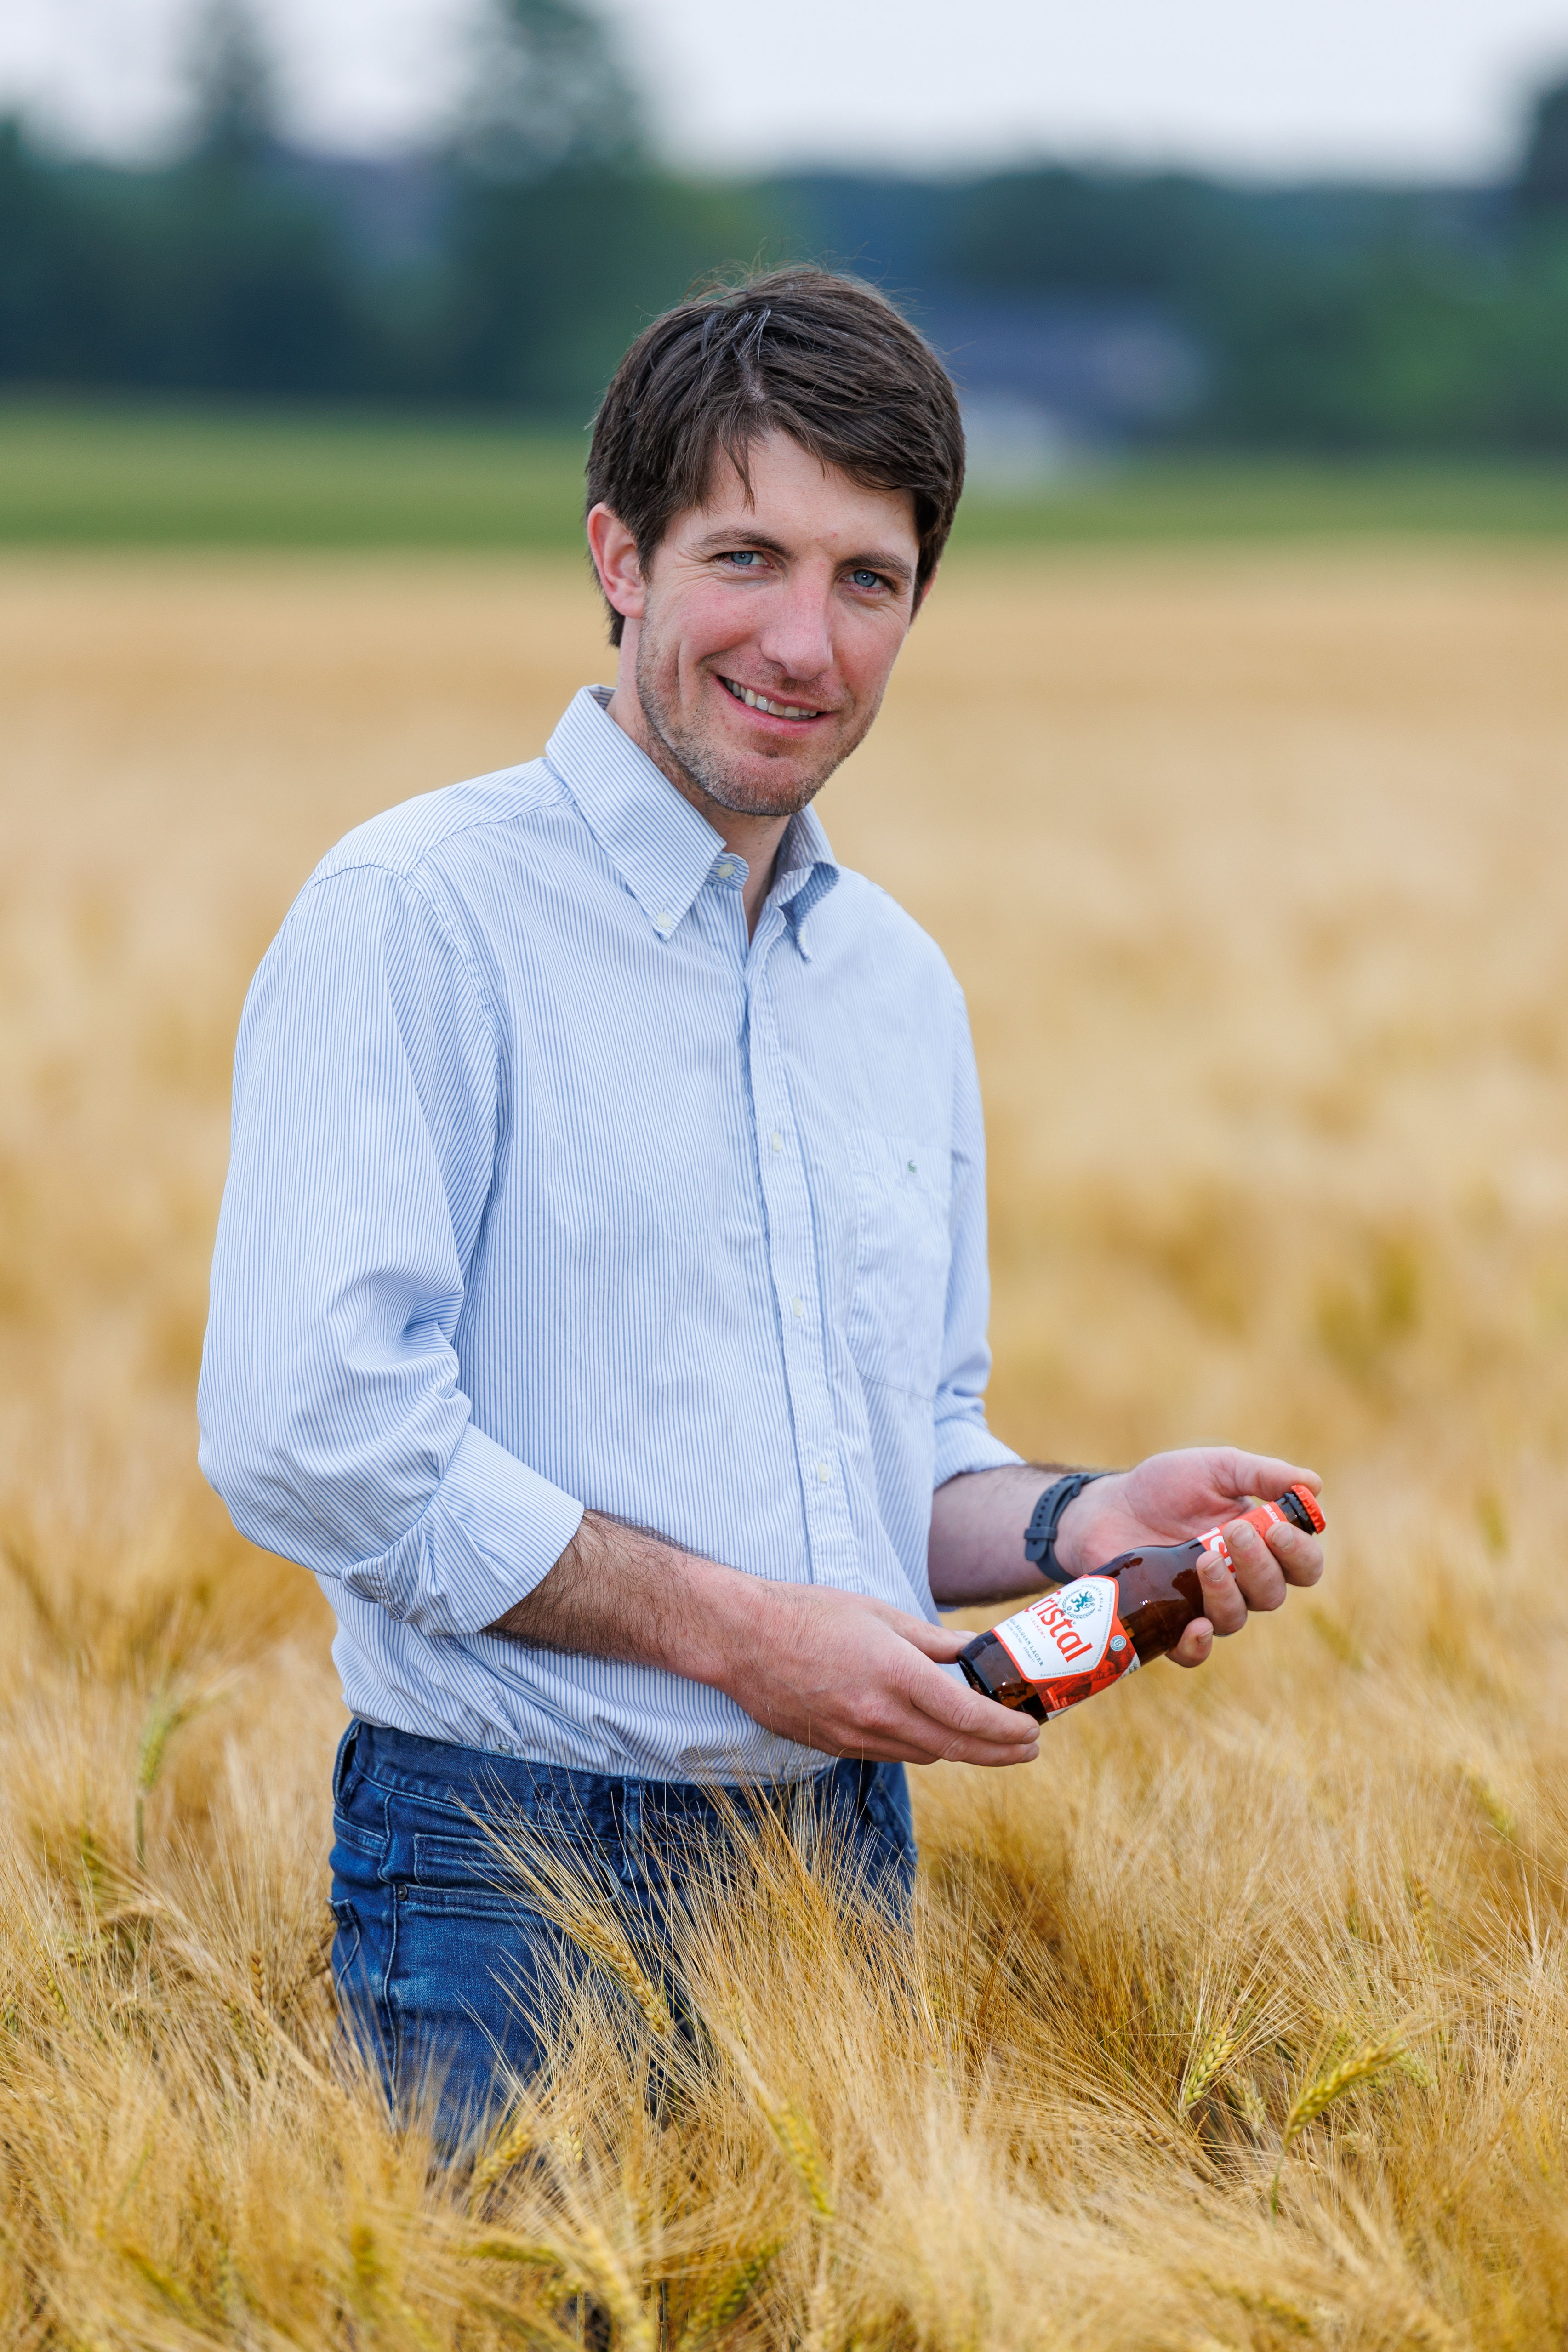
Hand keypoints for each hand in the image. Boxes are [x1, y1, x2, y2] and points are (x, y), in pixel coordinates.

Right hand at [710, 1581, 1040, 1768]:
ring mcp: (856, 1737)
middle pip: (957, 1749)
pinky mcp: (837, 1747)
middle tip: (1028, 1748)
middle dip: (1000, 1752)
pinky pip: (893, 1755)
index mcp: (897, 1675)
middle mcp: (880, 1715)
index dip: (1008, 1730)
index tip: (1033, 1730)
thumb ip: (932, 1639)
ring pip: (926, 1755)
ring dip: (961, 1751)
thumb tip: (972, 1651)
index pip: (969, 1716)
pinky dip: (920, 1747)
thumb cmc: (810, 1615)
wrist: (743, 1640)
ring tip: (987, 1739)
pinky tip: (932, 1733)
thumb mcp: (880, 1613)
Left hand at [1053, 1447, 1323, 1668]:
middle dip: (1259, 1566)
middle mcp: (1240, 1581)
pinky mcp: (1170, 1622)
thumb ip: (1261, 1474)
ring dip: (1227, 1592)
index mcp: (1260, 1545)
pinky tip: (1195, 1626)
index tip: (1277, 1530)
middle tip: (1232, 1532)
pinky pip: (1193, 1652)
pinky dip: (1199, 1645)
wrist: (1105, 1507)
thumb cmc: (1164, 1486)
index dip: (1299, 1554)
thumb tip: (1314, 1486)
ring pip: (1236, 1618)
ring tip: (1205, 1559)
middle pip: (1273, 1594)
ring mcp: (1204, 1603)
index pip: (1302, 1565)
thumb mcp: (1214, 1468)